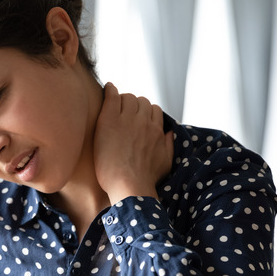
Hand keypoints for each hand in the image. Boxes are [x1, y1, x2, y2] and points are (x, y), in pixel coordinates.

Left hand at [93, 83, 173, 202]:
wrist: (129, 185)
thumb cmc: (146, 179)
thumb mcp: (166, 162)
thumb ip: (169, 145)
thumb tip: (169, 132)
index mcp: (157, 130)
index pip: (154, 109)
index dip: (145, 112)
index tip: (137, 118)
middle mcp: (144, 121)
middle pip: (141, 101)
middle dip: (133, 106)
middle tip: (123, 115)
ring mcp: (127, 119)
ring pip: (128, 97)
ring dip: (122, 100)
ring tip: (114, 108)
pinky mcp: (110, 120)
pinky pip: (112, 96)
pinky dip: (110, 90)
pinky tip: (107, 89)